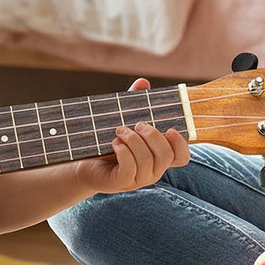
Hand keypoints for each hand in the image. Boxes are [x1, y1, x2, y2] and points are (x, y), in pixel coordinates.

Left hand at [74, 80, 190, 194]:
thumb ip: (135, 103)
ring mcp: (138, 179)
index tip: (169, 129)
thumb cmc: (108, 141)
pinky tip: (114, 142)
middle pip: (165, 155)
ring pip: (146, 160)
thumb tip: (143, 82)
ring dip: (133, 140)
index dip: (180, 144)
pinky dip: (123, 151)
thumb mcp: (124, 120)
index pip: (181, 157)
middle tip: (137, 124)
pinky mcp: (121, 182)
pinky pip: (129, 167)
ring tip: (119, 130)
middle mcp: (152, 171)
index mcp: (157, 157)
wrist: (83, 162)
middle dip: (152, 136)